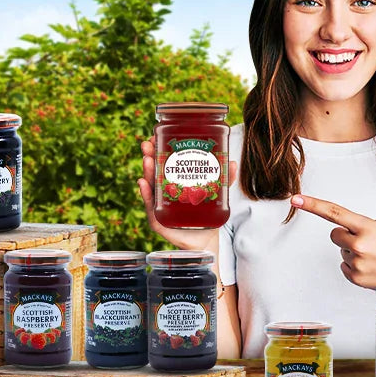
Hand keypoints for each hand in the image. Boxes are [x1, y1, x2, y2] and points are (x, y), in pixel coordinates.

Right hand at [138, 138, 236, 254]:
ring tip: (147, 159)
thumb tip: (232, 162)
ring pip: (150, 187)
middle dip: (149, 156)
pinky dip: (145, 194)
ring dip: (147, 171)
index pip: (163, 164)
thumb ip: (224, 179)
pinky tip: (143, 183)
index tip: (156, 136)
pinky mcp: (159, 222)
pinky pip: (150, 207)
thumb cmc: (207, 216)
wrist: (206, 241)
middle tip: (148, 143)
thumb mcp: (216, 194)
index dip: (158, 150)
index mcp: (173, 184)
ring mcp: (159, 207)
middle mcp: (163, 193)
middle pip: (153, 172)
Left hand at [290, 193, 375, 289]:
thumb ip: (362, 227)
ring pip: (342, 251)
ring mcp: (356, 263)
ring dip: (354, 251)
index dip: (313, 205)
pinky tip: (372, 267)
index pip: (334, 212)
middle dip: (345, 235)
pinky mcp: (355, 278)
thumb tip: (344, 234)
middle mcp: (359, 245)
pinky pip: (344, 265)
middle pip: (334, 235)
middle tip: (367, 242)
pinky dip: (355, 265)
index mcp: (367, 227)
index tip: (296, 199)